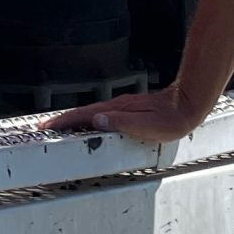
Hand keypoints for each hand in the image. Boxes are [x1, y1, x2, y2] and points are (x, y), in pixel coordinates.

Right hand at [43, 84, 203, 143]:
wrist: (188, 105)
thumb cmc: (172, 119)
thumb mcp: (148, 125)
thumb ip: (122, 123)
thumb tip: (97, 119)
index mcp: (118, 109)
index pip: (85, 115)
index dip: (65, 121)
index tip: (47, 126)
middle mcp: (117, 106)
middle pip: (84, 113)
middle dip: (63, 120)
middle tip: (45, 127)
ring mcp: (122, 107)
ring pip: (91, 113)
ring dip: (74, 120)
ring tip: (60, 128)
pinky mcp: (127, 110)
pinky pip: (101, 115)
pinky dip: (88, 120)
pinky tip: (87, 125)